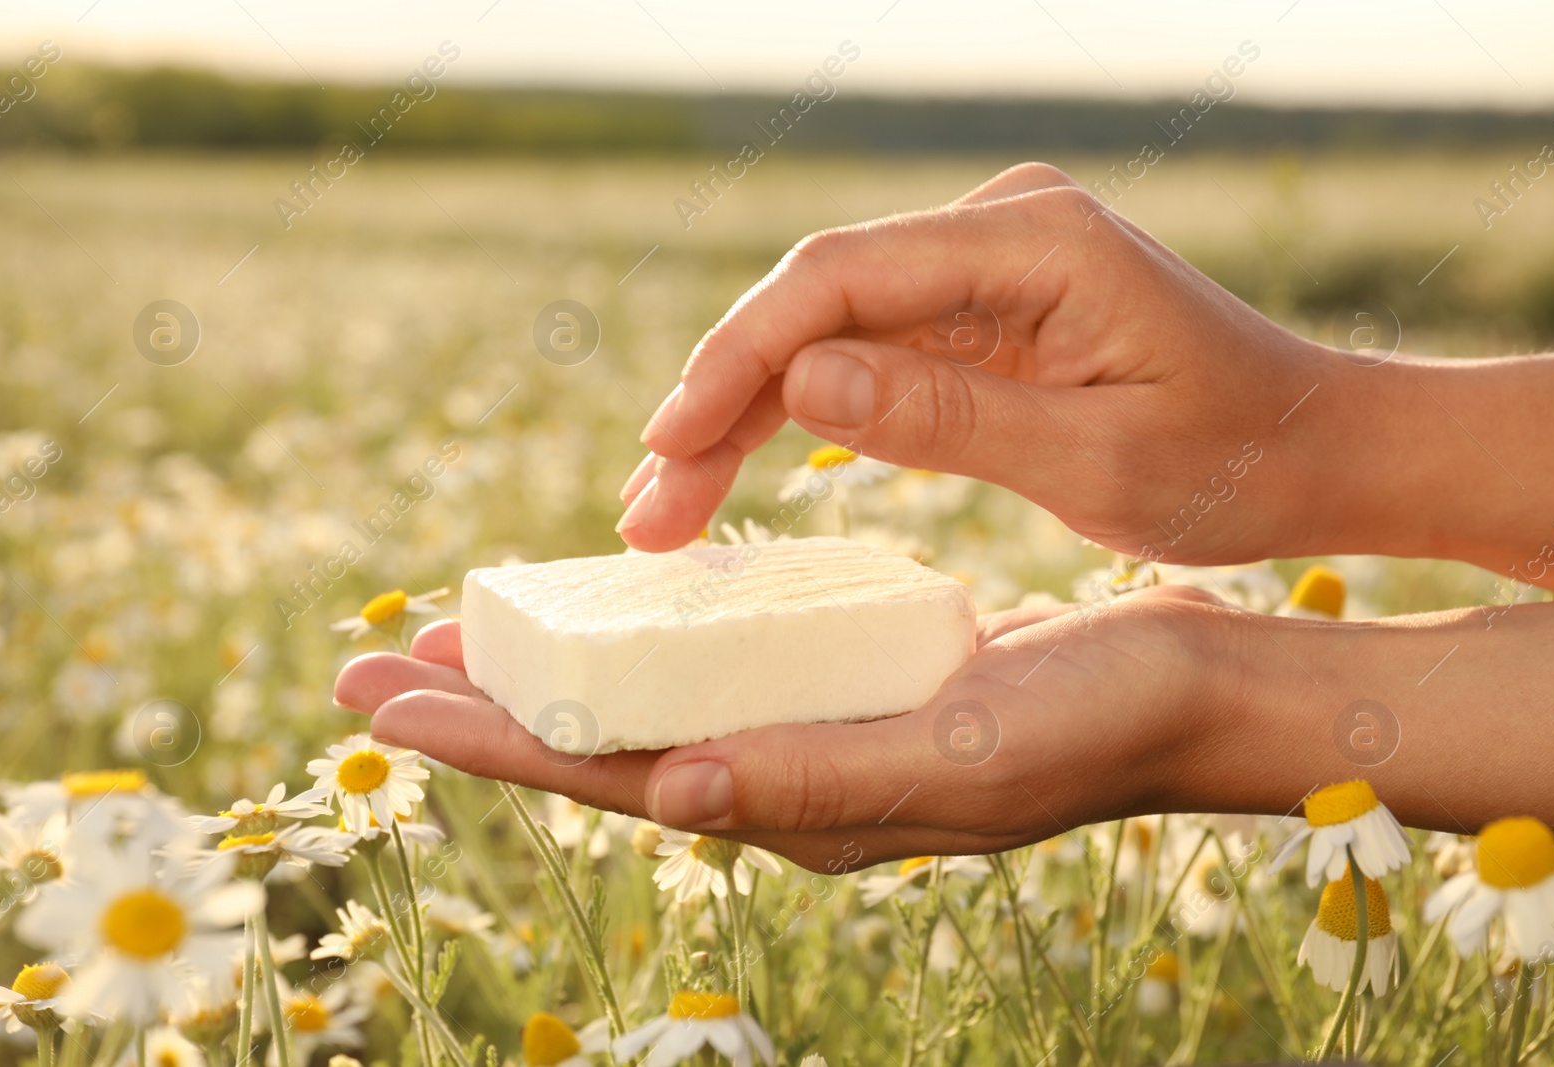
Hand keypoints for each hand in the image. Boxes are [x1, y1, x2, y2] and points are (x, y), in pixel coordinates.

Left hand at [333, 586, 1233, 871]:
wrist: (1185, 690)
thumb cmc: (1091, 722)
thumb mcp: (955, 753)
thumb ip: (812, 779)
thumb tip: (666, 797)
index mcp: (797, 802)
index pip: (605, 776)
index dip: (487, 739)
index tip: (375, 702)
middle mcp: (787, 780)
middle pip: (600, 744)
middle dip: (482, 706)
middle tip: (368, 662)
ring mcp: (812, 734)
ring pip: (648, 703)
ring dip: (552, 668)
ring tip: (464, 631)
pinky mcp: (843, 685)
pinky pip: (715, 668)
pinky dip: (644, 637)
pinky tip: (616, 606)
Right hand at [618, 162, 1338, 564]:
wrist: (1314, 449)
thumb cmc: (1232, 463)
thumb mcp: (1093, 463)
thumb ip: (946, 415)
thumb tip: (798, 382)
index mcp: (1035, 244)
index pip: (840, 277)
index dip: (740, 359)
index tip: (669, 445)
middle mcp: (999, 229)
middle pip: (815, 300)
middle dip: (718, 400)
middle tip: (644, 506)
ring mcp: (987, 265)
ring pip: (827, 329)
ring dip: (741, 413)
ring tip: (664, 505)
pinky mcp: (982, 308)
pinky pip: (867, 351)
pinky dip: (800, 413)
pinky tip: (732, 464)